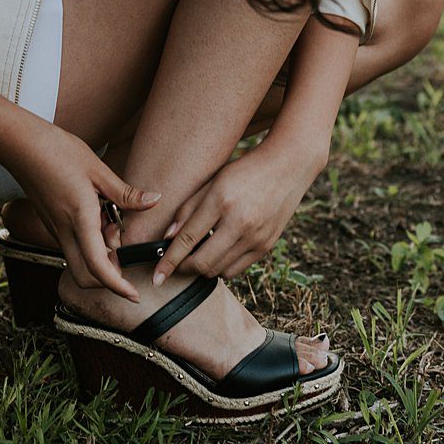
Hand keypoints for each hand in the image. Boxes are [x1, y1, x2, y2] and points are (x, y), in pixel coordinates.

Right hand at [7, 121, 161, 299]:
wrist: (21, 145)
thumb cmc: (58, 152)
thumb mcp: (98, 170)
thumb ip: (126, 193)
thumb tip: (154, 201)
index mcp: (80, 219)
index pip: (98, 267)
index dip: (117, 286)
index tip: (133, 294)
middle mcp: (64, 231)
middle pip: (84, 276)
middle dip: (107, 279)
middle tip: (125, 258)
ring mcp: (55, 229)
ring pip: (78, 262)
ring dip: (99, 258)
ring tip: (113, 227)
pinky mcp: (52, 224)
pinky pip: (72, 245)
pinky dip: (90, 244)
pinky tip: (100, 218)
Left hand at [152, 134, 327, 284]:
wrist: (287, 167)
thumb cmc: (243, 171)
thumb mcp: (211, 182)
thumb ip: (187, 210)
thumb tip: (168, 238)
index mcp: (221, 201)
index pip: (187, 239)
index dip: (168, 260)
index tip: (156, 276)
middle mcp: (240, 222)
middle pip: (202, 262)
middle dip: (182, 268)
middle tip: (174, 263)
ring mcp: (256, 237)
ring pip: (218, 270)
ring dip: (201, 269)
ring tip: (194, 256)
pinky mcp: (266, 246)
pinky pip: (236, 270)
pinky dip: (220, 268)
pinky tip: (215, 254)